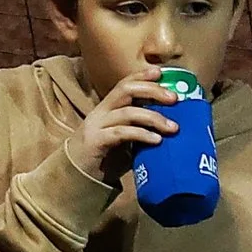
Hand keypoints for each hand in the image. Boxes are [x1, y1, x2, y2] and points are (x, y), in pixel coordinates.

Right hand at [65, 67, 178, 181]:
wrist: (77, 178)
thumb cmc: (105, 157)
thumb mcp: (125, 139)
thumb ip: (140, 128)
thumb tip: (171, 123)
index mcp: (107, 108)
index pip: (124, 84)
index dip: (141, 75)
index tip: (161, 72)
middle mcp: (101, 112)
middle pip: (125, 90)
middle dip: (152, 91)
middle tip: (174, 98)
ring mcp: (96, 126)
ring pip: (127, 112)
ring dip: (153, 118)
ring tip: (173, 127)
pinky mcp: (96, 142)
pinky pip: (122, 133)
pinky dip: (142, 134)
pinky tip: (157, 140)